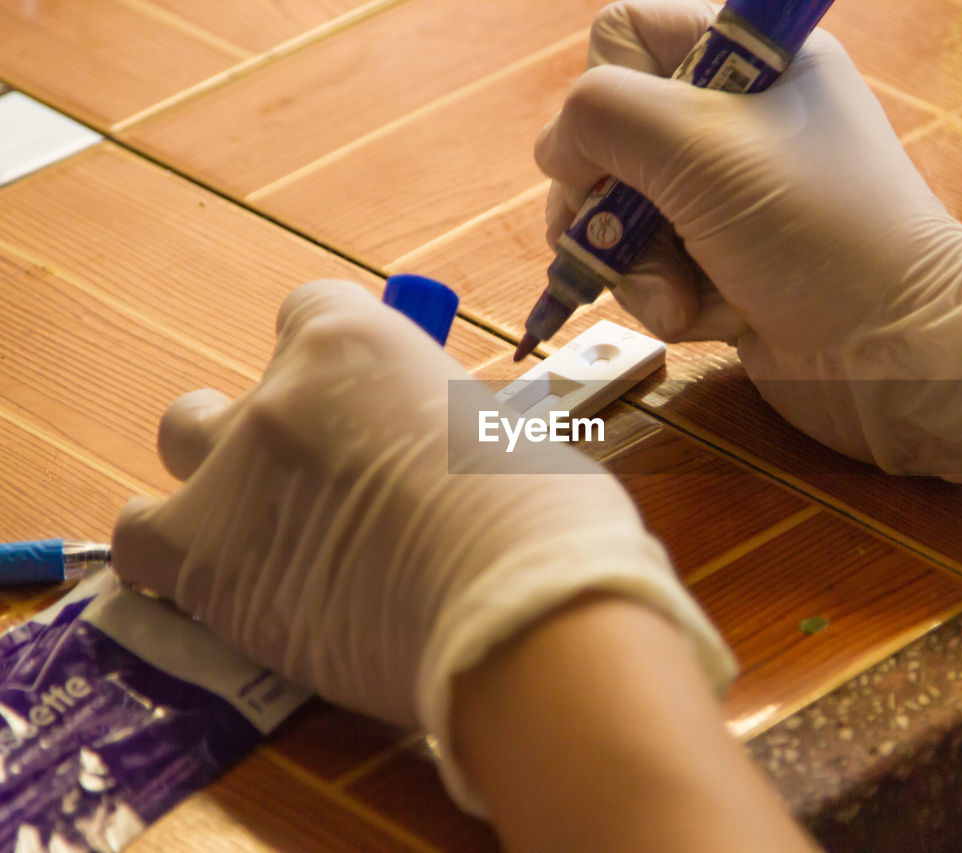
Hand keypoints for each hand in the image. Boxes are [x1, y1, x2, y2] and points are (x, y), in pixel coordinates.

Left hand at [111, 279, 733, 813]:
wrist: (512, 612)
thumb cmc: (541, 517)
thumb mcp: (497, 432)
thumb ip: (438, 426)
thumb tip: (438, 457)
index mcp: (355, 343)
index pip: (307, 311)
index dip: (332, 366)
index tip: (357, 406)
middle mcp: (278, 395)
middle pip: (236, 392)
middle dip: (265, 430)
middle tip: (319, 489)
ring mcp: (231, 477)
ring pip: (181, 445)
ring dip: (213, 479)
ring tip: (263, 533)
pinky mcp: (205, 565)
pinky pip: (141, 542)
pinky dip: (173, 555)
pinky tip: (225, 582)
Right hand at [535, 0, 961, 515]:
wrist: (892, 354)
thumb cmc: (813, 231)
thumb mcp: (700, 146)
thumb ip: (603, 116)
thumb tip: (554, 147)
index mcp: (749, 62)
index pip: (625, 36)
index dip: (601, 94)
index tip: (615, 154)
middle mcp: (736, 123)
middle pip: (608, 137)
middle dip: (606, 202)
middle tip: (622, 239)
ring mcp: (727, 200)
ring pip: (619, 215)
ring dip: (635, 266)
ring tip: (678, 298)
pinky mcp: (721, 267)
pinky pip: (650, 271)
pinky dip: (665, 301)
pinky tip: (707, 322)